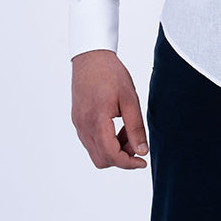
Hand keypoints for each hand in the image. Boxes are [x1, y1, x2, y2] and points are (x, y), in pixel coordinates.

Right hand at [71, 49, 148, 168]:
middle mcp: (83, 127)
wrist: (91, 57)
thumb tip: (142, 151)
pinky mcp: (77, 120)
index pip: (111, 156)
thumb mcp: (130, 99)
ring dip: (113, 149)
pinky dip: (105, 141)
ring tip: (128, 130)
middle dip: (121, 157)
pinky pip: (90, 141)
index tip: (143, 162)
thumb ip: (135, 127)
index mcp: (97, 121)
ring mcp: (78, 124)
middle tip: (136, 142)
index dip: (128, 164)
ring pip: (96, 152)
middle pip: (102, 160)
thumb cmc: (111, 74)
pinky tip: (117, 126)